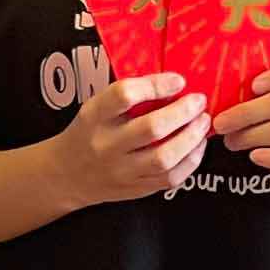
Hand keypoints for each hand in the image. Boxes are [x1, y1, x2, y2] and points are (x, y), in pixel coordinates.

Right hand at [54, 73, 208, 209]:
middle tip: (199, 101)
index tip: (178, 80)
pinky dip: (191, 161)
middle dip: (183, 112)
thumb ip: (128, 95)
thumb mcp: (96, 107)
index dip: (156, 85)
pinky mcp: (136, 189)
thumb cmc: (88, 132)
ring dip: (192, 138)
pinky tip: (197, 146)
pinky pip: (170, 178)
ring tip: (203, 122)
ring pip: (164, 158)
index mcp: (94, 116)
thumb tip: (174, 82)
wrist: (66, 175)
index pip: (125, 95)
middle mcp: (107, 145)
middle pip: (151, 128)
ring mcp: (122, 171)